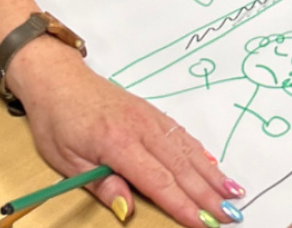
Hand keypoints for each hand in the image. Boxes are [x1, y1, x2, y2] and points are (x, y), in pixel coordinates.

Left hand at [9, 44, 244, 227]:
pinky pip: (181, 134)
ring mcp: (149, 117)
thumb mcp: (66, 161)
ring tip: (234, 192)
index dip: (183, 205)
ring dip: (212, 173)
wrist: (58, 78)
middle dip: (208, 194)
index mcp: (118, 143)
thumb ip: (102, 185)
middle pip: (181, 166)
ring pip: (187, 149)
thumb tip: (128, 212)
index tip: (205, 225)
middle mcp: (141, 128)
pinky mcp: (150, 112)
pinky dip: (200, 152)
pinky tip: (213, 165)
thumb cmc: (57, 122)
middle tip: (232, 214)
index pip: (158, 180)